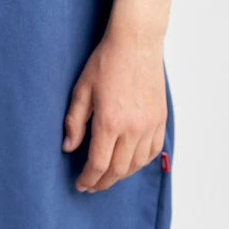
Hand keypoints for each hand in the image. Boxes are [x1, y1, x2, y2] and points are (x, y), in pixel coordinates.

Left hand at [63, 17, 166, 191]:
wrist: (136, 43)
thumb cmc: (106, 62)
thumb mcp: (81, 89)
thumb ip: (74, 121)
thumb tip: (68, 147)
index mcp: (110, 121)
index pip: (98, 164)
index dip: (88, 179)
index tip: (80, 184)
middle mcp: (133, 128)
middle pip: (118, 170)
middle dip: (103, 182)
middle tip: (91, 185)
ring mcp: (150, 125)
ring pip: (137, 164)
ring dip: (121, 175)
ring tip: (107, 177)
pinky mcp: (160, 119)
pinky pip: (153, 151)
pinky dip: (140, 162)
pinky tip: (129, 162)